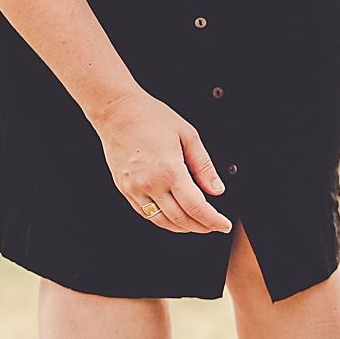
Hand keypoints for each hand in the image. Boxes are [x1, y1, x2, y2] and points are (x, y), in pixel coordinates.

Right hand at [92, 87, 231, 234]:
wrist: (116, 110)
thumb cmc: (149, 117)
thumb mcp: (188, 135)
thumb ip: (204, 166)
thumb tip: (216, 189)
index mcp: (169, 170)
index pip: (197, 208)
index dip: (214, 221)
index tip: (224, 225)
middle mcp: (150, 183)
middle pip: (181, 220)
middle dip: (202, 227)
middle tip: (213, 225)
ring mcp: (135, 188)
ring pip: (163, 222)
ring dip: (183, 228)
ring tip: (196, 223)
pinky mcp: (125, 189)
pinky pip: (146, 214)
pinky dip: (163, 220)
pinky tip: (174, 216)